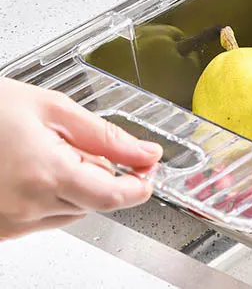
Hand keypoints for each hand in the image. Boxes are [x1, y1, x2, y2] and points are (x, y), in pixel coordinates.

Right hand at [0, 78, 162, 239]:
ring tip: (52, 149)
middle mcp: (28, 208)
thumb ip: (104, 135)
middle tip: (86, 141)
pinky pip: (43, 217)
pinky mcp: (0, 229)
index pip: (114, 196)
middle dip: (102, 173)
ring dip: (77, 184)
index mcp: (48, 175)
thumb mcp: (54, 109)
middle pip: (94, 201)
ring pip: (71, 210)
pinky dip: (52, 194)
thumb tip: (144, 152)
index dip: (140, 184)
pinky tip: (35, 165)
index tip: (150, 169)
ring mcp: (11, 223)